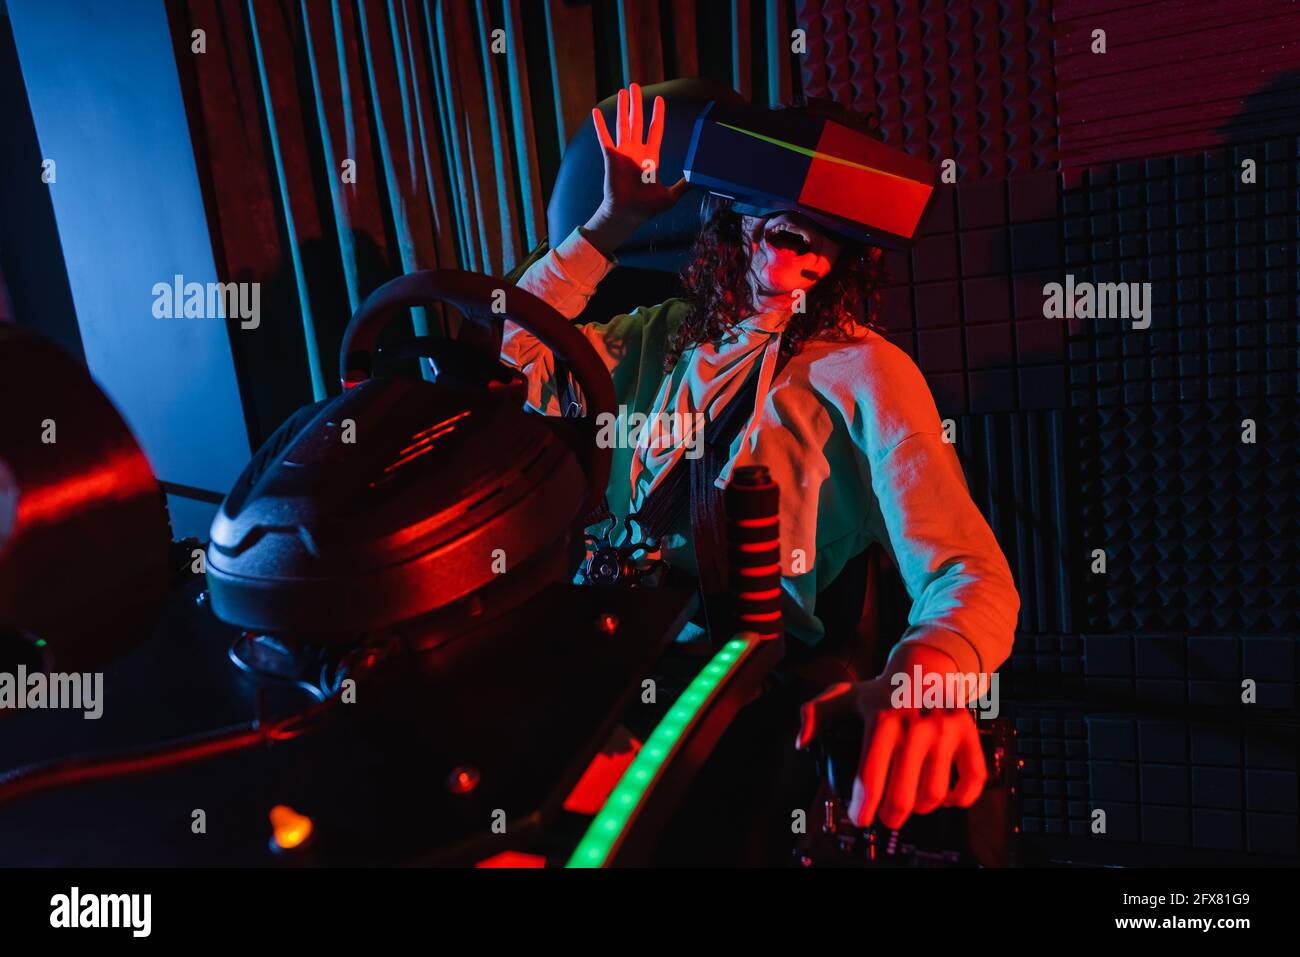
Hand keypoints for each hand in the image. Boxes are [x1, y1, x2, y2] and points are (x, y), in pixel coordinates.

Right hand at [582, 83, 688, 256]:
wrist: (628, 216)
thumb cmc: (646, 209)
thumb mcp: (671, 196)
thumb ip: (684, 186)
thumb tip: (698, 180)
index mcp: (651, 158)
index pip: (656, 130)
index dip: (658, 114)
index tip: (660, 100)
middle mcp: (636, 152)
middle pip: (638, 121)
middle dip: (637, 103)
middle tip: (635, 86)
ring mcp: (623, 153)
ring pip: (623, 124)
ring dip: (622, 107)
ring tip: (623, 92)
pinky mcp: (611, 158)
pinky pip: (604, 138)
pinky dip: (600, 125)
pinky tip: (596, 112)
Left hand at [796, 645, 988, 829]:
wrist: (924, 666)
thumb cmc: (881, 690)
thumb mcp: (844, 696)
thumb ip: (814, 714)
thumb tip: (803, 741)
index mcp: (882, 719)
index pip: (870, 776)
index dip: (863, 806)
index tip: (859, 819)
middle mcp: (915, 727)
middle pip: (903, 794)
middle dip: (890, 816)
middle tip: (885, 818)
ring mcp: (945, 732)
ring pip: (934, 793)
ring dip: (921, 809)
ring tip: (911, 805)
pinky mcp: (968, 734)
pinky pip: (972, 779)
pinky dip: (960, 798)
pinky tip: (946, 798)